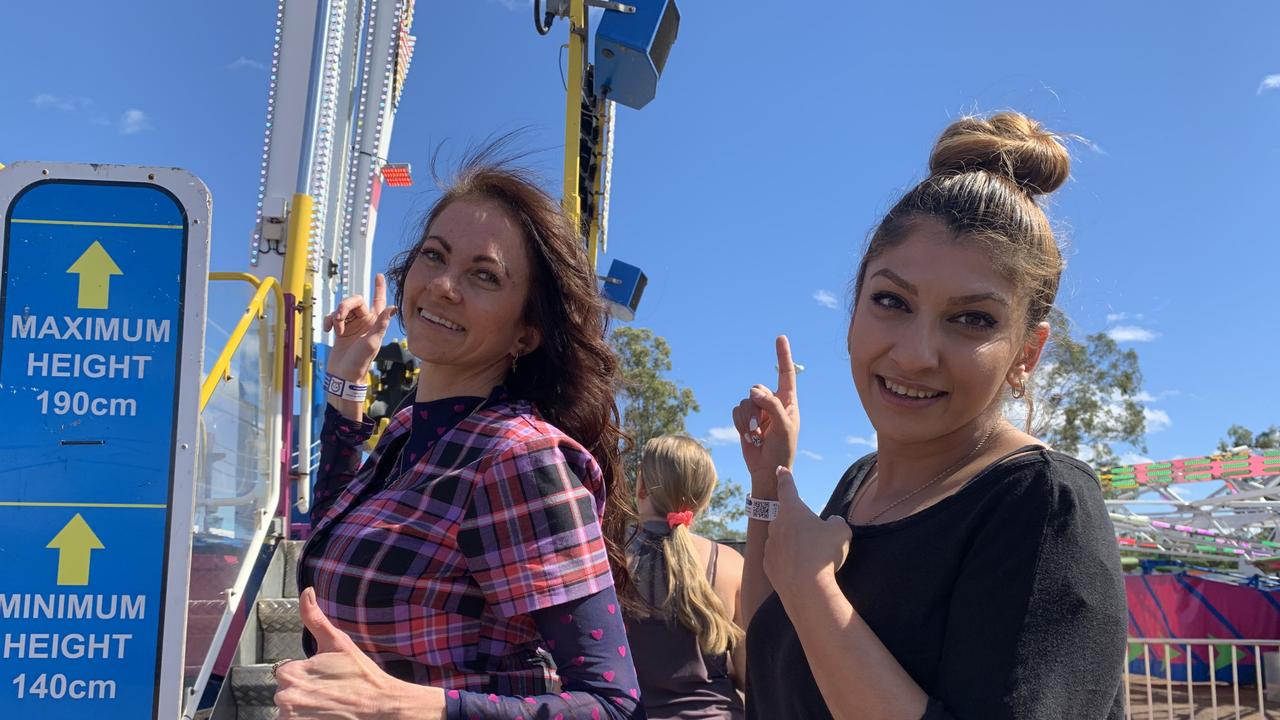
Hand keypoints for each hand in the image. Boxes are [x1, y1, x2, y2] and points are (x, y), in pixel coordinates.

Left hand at [274, 588, 443, 719]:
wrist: (379, 706)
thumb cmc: (360, 675)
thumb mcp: (338, 642)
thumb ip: (314, 617)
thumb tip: (306, 591)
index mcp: (291, 672)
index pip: (287, 672)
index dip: (307, 673)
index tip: (326, 677)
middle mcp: (286, 697)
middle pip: (286, 692)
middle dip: (304, 691)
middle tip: (330, 691)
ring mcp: (291, 717)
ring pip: (290, 709)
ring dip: (304, 708)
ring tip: (328, 705)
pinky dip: (306, 719)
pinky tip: (325, 714)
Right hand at [323, 273, 397, 381]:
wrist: (343, 375)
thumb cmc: (360, 362)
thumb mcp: (372, 342)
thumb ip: (381, 324)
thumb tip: (393, 307)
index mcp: (375, 323)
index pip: (379, 301)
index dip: (379, 288)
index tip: (379, 275)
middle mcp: (365, 321)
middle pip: (355, 301)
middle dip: (344, 306)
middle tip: (339, 318)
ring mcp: (352, 325)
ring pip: (342, 308)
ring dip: (337, 316)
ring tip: (336, 329)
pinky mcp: (340, 330)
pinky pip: (333, 317)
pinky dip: (329, 321)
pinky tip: (329, 330)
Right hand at [732, 336, 799, 492]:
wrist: (767, 470)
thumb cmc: (782, 451)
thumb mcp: (784, 428)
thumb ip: (772, 406)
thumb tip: (754, 391)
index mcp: (788, 402)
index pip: (786, 374)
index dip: (783, 355)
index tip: (780, 337)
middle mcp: (772, 403)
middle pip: (757, 389)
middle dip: (755, 407)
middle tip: (761, 427)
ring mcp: (758, 411)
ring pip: (744, 401)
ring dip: (747, 419)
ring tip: (756, 436)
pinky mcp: (744, 419)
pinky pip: (735, 411)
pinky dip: (740, 424)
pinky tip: (749, 437)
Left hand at [763, 467, 851, 595]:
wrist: (806, 588)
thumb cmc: (824, 553)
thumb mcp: (841, 532)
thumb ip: (835, 522)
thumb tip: (830, 523)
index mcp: (792, 510)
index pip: (787, 488)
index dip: (785, 478)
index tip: (779, 470)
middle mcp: (776, 524)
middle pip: (787, 519)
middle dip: (799, 526)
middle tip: (815, 540)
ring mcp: (769, 545)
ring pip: (782, 540)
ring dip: (794, 546)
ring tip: (812, 560)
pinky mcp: (767, 565)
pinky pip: (780, 559)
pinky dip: (789, 563)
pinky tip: (802, 572)